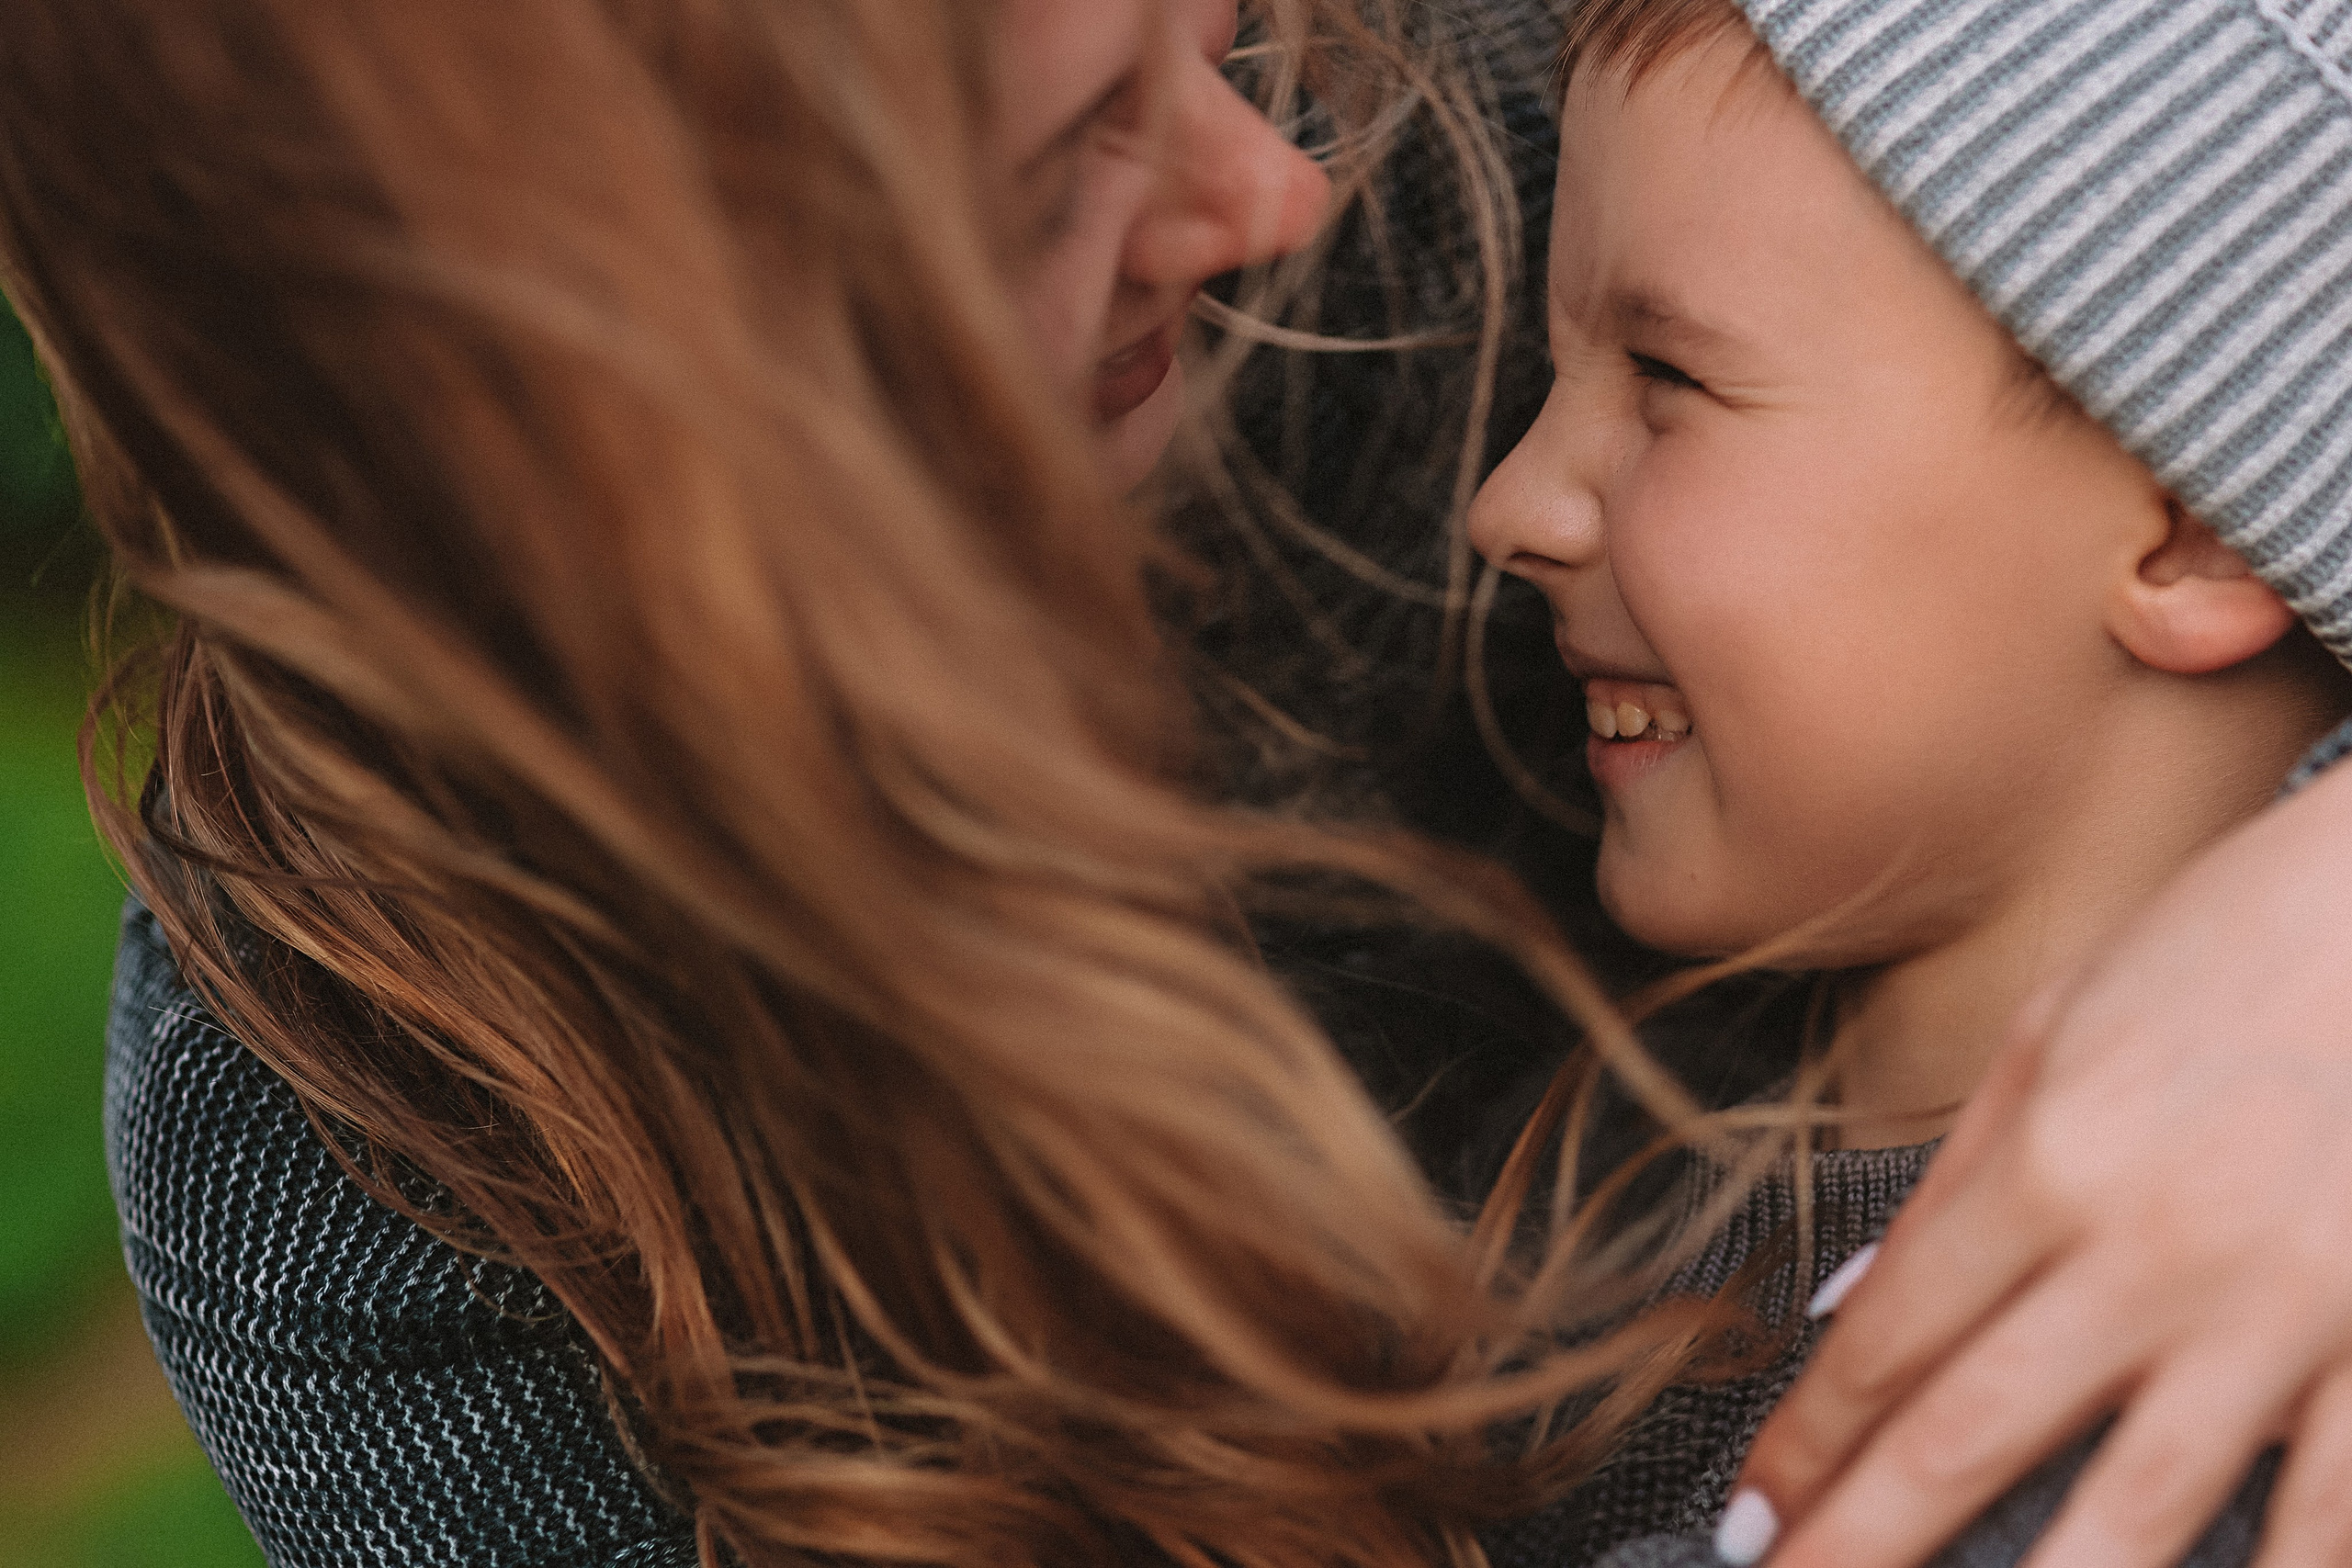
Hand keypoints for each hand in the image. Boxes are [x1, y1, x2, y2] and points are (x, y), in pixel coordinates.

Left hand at [1729, 756, 2351, 1567]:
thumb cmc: (2229, 945)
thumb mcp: (2055, 1029)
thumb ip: (1957, 1179)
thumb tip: (1858, 1311)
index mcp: (2046, 1161)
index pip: (1892, 1340)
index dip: (1811, 1440)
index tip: (1758, 1507)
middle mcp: (2146, 1251)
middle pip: (1971, 1437)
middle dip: (1865, 1541)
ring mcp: (2279, 1310)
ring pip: (2141, 1509)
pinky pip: (2329, 1505)